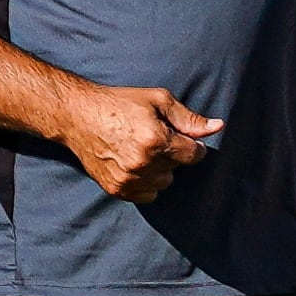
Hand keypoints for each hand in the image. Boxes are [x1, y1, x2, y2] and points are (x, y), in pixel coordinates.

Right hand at [53, 82, 217, 201]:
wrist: (77, 116)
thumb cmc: (119, 103)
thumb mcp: (158, 100)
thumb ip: (189, 118)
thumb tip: (218, 127)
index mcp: (155, 140)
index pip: (194, 155)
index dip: (191, 145)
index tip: (181, 137)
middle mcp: (142, 163)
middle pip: (178, 169)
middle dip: (172, 155)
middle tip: (153, 138)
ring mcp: (128, 179)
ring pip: (164, 184)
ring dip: (159, 171)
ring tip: (142, 151)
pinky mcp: (116, 189)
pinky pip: (147, 195)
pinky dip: (145, 183)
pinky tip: (134, 164)